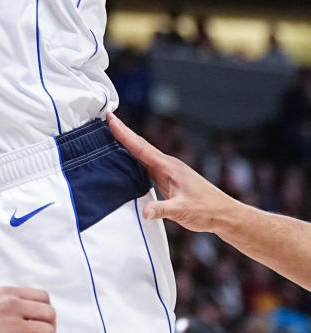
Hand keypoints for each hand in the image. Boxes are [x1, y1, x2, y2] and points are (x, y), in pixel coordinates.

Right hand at [107, 113, 230, 231]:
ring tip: (113, 134)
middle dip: (123, 132)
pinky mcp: (168, 178)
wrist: (223, 214)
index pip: (141, 147)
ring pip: (144, 154)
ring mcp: (168, 171)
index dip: (124, 133)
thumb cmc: (206, 210)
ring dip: (128, 143)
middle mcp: (167, 165)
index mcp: (168, 167)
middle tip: (108, 119)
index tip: (111, 118)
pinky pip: (147, 164)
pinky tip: (129, 159)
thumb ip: (162, 210)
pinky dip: (135, 157)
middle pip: (141, 145)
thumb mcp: (183, 211)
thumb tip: (144, 213)